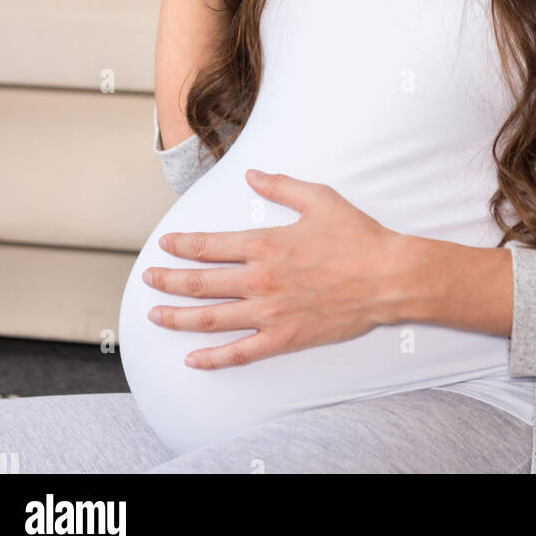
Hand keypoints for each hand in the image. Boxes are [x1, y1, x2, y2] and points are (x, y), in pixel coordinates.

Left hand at [141, 172, 406, 368]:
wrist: (387, 277)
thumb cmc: (356, 236)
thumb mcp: (319, 198)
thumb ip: (281, 186)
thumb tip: (251, 175)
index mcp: (265, 244)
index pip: (210, 245)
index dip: (182, 246)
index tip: (165, 245)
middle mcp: (260, 280)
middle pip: (200, 283)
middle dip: (169, 281)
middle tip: (148, 280)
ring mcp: (270, 312)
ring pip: (212, 318)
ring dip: (179, 318)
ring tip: (156, 316)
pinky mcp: (284, 337)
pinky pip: (241, 353)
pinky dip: (213, 359)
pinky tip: (192, 359)